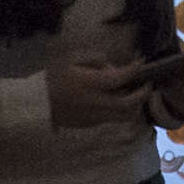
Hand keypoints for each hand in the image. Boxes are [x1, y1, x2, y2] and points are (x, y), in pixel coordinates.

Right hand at [43, 50, 158, 128]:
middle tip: (147, 83)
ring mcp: (94, 116)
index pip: (121, 78)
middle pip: (129, 103)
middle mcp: (95, 102)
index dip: (135, 70)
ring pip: (124, 115)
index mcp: (89, 83)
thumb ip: (94, 59)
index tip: (141, 62)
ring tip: (136, 93)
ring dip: (135, 105)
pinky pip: (112, 118)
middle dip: (143, 93)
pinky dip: (121, 110)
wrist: (36, 103)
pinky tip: (118, 100)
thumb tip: (112, 67)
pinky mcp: (91, 124)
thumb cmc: (52, 77)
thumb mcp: (71, 59)